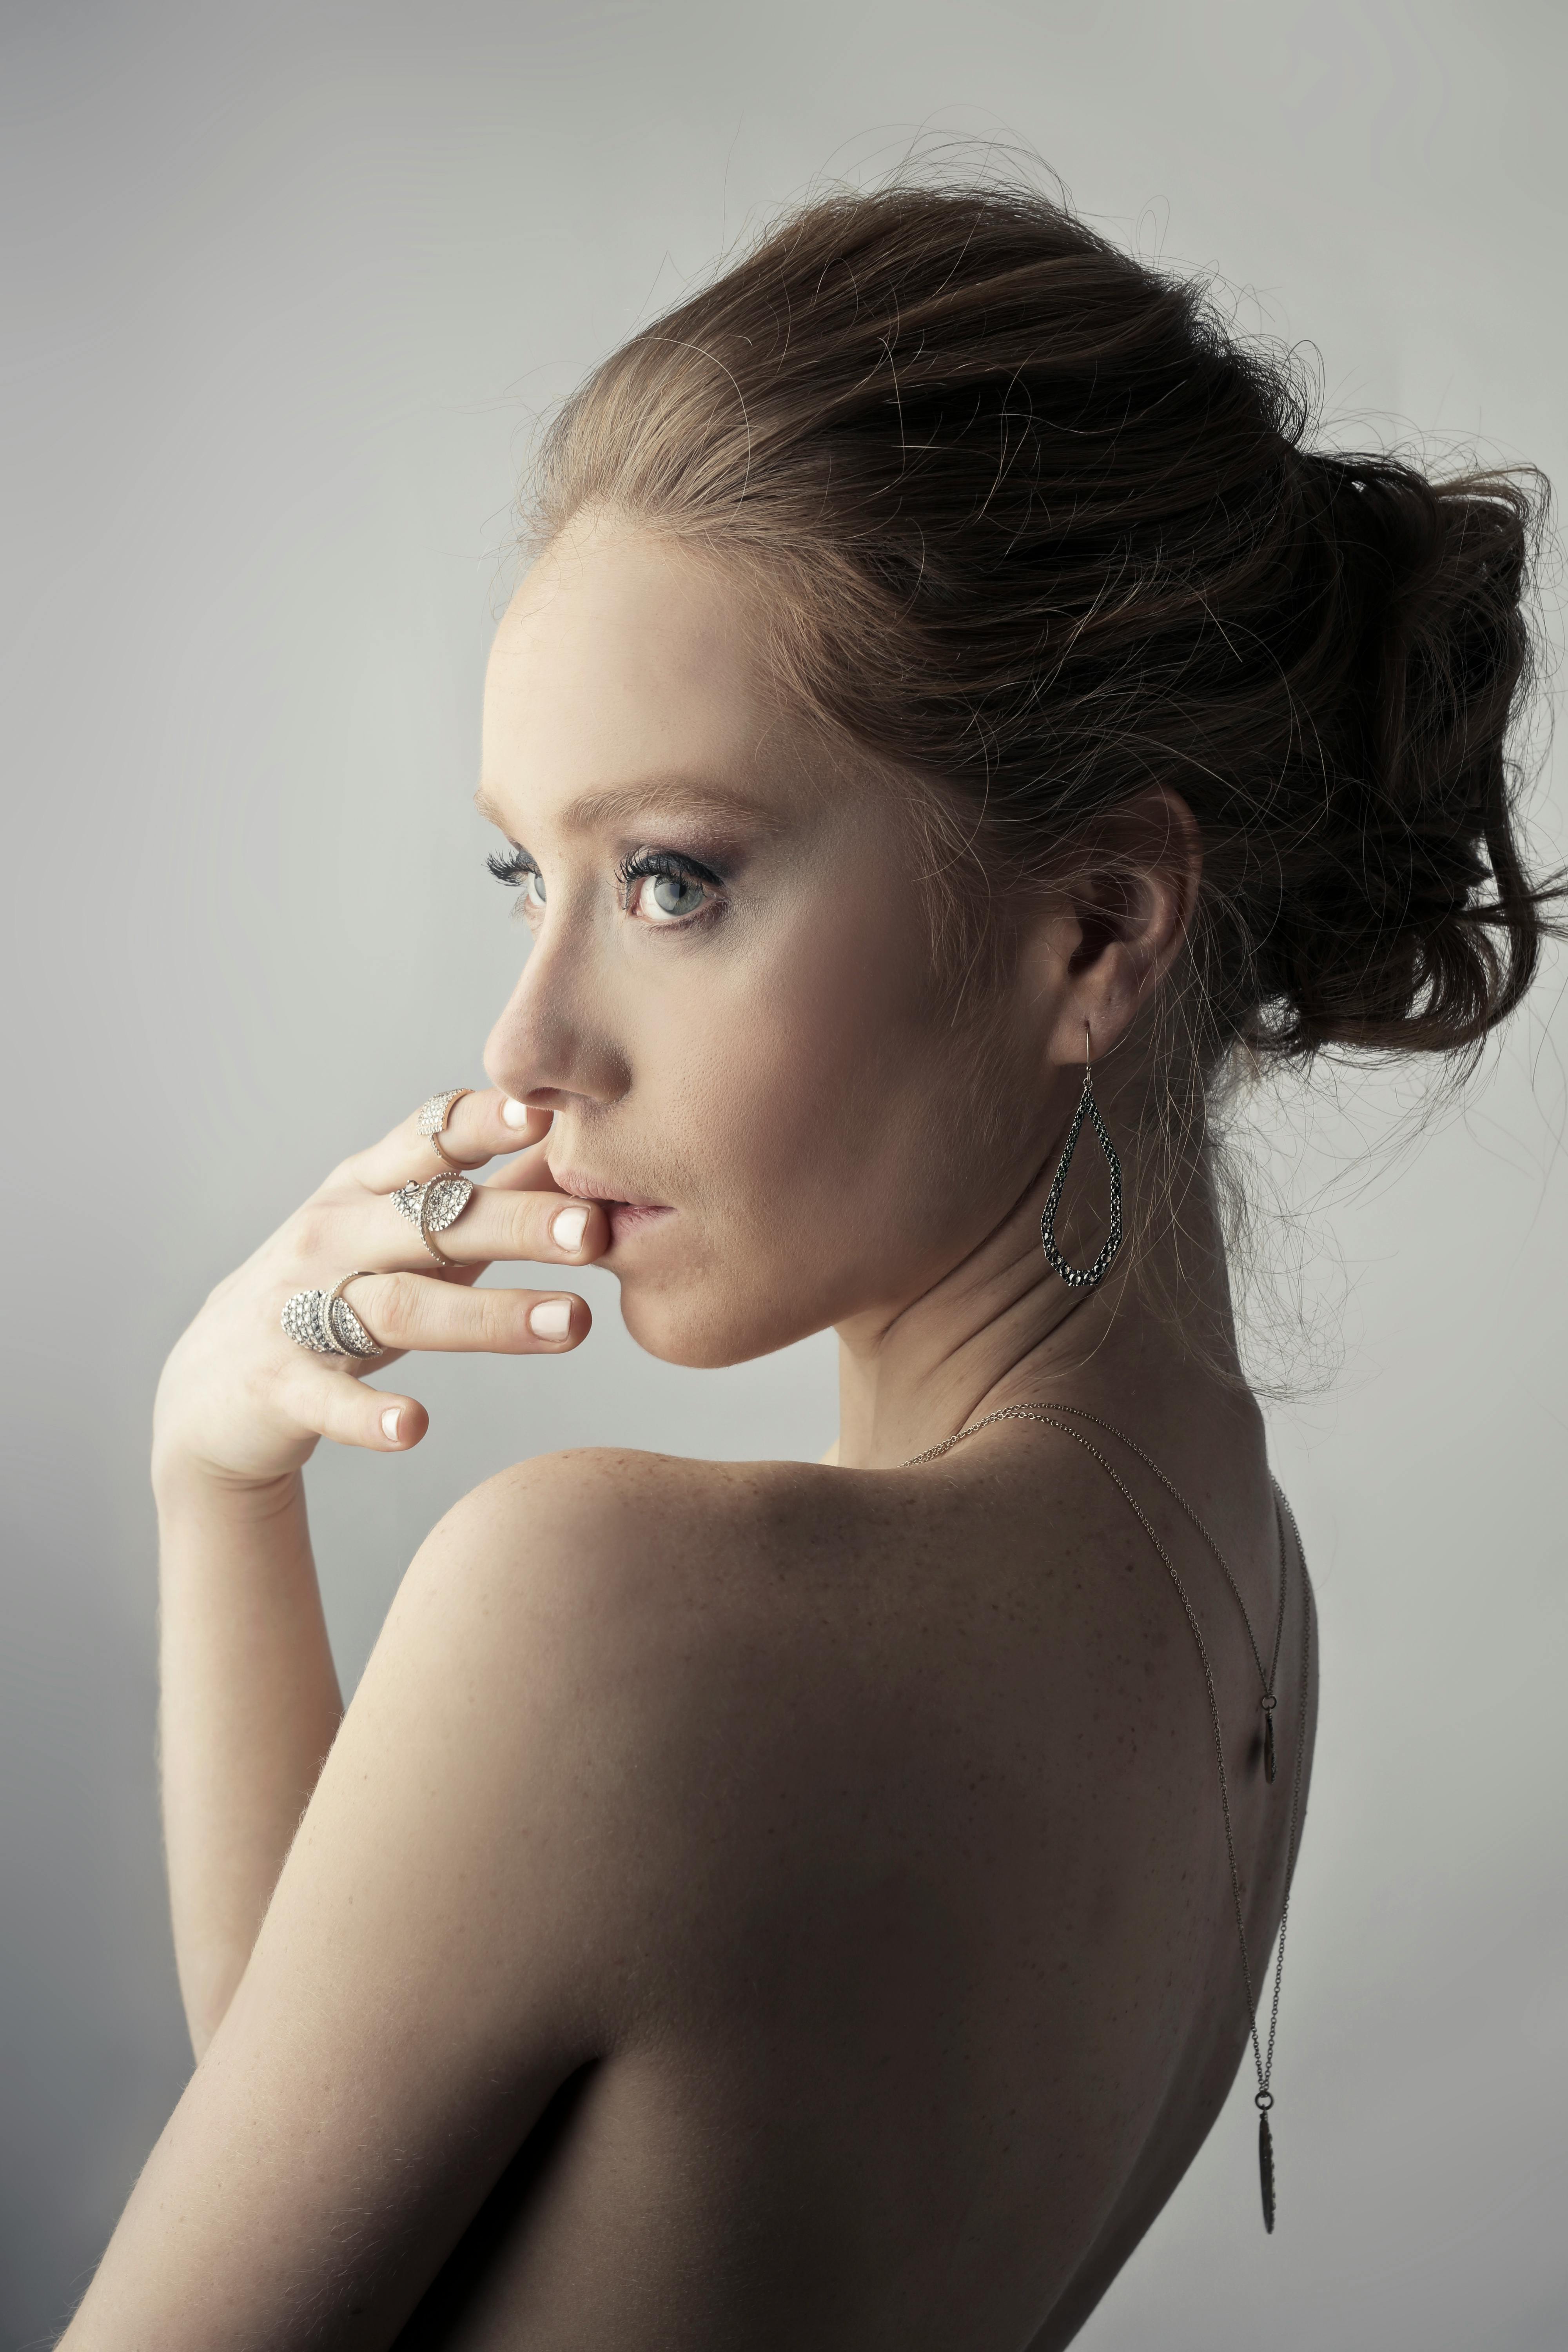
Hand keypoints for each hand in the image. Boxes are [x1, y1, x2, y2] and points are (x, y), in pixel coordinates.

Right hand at [152, 1091, 603, 1492]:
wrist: (213, 1387)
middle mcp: (331, 1236)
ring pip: (399, 1306)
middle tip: (595, 1230)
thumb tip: (582, 1153)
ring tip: (573, 1324)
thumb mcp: (407, 1235)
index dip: (485, 1123)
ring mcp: (298, 1309)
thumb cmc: (343, 1288)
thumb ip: (490, 1196)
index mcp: (364, 1187)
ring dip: (489, 1316)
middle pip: (430, 1221)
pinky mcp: (278, 1385)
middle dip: (514, 1221)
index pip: (428, 1141)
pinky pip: (327, 1399)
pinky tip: (414, 1429)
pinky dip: (369, 1416)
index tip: (548, 1112)